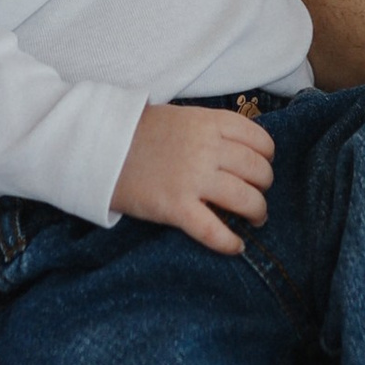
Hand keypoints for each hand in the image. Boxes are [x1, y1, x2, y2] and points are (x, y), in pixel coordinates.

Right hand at [115, 102, 274, 253]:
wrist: (98, 146)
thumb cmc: (138, 133)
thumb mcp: (180, 118)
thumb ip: (210, 131)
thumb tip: (238, 151)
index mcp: (209, 123)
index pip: (260, 140)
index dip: (267, 157)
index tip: (260, 167)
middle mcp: (207, 149)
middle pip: (258, 171)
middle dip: (264, 187)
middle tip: (257, 196)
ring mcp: (192, 178)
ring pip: (247, 199)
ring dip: (257, 212)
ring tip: (254, 219)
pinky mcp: (175, 206)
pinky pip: (214, 230)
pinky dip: (230, 242)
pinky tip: (236, 246)